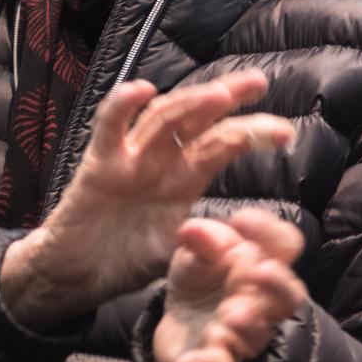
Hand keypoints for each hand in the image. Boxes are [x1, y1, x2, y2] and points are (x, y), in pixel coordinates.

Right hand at [1, 71, 294, 329]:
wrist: (76, 279)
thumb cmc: (126, 261)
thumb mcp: (181, 253)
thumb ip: (212, 243)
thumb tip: (251, 243)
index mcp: (184, 177)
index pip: (222, 143)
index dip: (251, 131)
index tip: (284, 132)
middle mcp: (161, 159)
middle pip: (197, 117)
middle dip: (228, 97)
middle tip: (257, 83)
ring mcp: (130, 158)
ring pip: (162, 118)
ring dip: (190, 102)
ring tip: (219, 94)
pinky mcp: (99, 167)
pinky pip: (110, 129)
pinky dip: (123, 106)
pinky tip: (143, 90)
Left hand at [154, 209, 307, 361]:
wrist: (176, 321)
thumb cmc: (200, 278)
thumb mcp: (195, 251)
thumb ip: (201, 239)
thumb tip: (193, 231)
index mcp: (264, 265)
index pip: (286, 245)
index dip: (271, 232)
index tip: (242, 220)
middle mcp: (263, 302)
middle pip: (290, 297)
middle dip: (279, 284)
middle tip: (261, 271)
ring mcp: (243, 336)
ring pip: (259, 336)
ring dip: (248, 326)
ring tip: (230, 314)